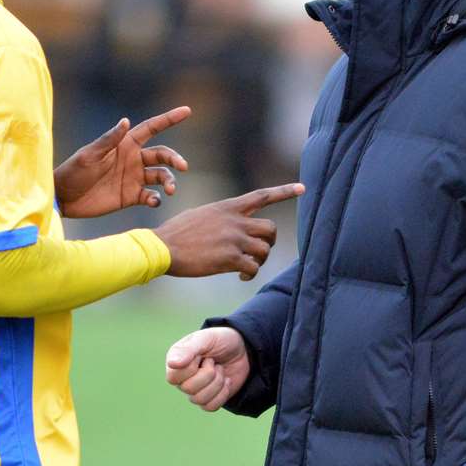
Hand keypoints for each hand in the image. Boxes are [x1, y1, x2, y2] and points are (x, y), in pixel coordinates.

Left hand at [53, 106, 190, 217]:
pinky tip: (154, 201)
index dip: (169, 119)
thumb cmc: (73, 171)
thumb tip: (126, 121)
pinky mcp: (131, 196)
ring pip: (161, 176)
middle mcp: (133, 159)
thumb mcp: (89, 155)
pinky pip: (150, 196)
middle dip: (175, 159)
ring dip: (169, 181)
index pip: (152, 128)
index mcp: (125, 144)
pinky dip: (156, 199)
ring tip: (170, 190)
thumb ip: (109, 140)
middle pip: (162, 155)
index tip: (187, 111)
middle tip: (183, 166)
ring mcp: (134, 178)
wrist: (64, 198)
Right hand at [153, 183, 303, 280]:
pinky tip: (240, 277)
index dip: (285, 191)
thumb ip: (220, 217)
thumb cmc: (176, 233)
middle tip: (260, 252)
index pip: (262, 196)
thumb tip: (229, 225)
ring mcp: (234, 239)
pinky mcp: (230, 259)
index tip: (303, 188)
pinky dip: (250, 275)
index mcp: (228, 207)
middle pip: (271, 229)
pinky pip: (253, 268)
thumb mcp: (200, 214)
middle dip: (270, 242)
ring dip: (260, 261)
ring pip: (265, 249)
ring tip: (247, 268)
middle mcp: (235, 221)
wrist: (162, 247)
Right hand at [165, 327, 249, 411]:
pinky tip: (226, 381)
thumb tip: (172, 364)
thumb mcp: (206, 338)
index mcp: (176, 362)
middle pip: (188, 389)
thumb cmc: (220, 340)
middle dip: (208, 374)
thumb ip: (188, 349)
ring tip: (220, 369)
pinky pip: (210, 407)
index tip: (200, 355)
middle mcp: (182, 378)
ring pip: (199, 400)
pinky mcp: (208, 399)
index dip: (191, 368)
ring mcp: (195, 390)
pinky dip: (222, 393)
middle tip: (213, 361)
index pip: (173, 377)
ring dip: (217, 382)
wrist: (242, 349)